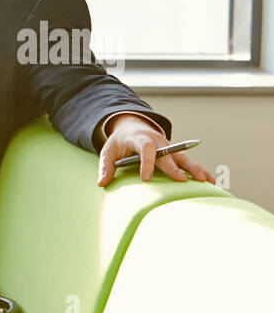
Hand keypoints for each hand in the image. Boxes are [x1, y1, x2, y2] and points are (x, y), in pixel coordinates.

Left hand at [96, 115, 215, 186]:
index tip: (146, 178)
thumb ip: (105, 166)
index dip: (147, 163)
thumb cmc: (119, 143)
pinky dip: (200, 170)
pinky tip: (211, 182)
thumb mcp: (107, 152)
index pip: (146, 149)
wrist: (132, 129)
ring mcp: (169, 147)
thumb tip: (101, 183)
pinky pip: (189, 162)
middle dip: (174, 168)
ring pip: (183, 157)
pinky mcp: (175, 153)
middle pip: (168, 155)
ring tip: (204, 181)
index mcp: (140, 138)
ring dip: (194, 168)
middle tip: (180, 181)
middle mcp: (158, 141)